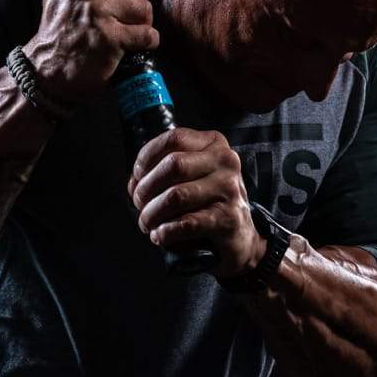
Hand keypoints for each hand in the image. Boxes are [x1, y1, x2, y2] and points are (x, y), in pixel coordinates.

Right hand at [24, 0, 158, 101]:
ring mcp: (96, 11)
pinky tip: (134, 46)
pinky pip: (148, 34)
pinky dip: (147, 42)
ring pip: (145, 9)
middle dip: (136, 2)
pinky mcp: (109, 37)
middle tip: (123, 17)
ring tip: (125, 32)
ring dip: (141, 24)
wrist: (45, 70)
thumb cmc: (61, 27)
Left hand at [127, 127, 264, 279]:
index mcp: (214, 144)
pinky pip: (187, 223)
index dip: (147, 157)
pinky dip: (166, 231)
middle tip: (139, 204)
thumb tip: (135, 184)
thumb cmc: (208, 203)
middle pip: (173, 165)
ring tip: (147, 224)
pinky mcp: (229, 219)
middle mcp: (225, 162)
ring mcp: (230, 189)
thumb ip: (163, 172)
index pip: (173, 138)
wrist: (241, 237)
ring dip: (152, 213)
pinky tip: (160, 236)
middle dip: (146, 188)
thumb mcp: (192, 177)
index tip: (137, 177)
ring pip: (176, 195)